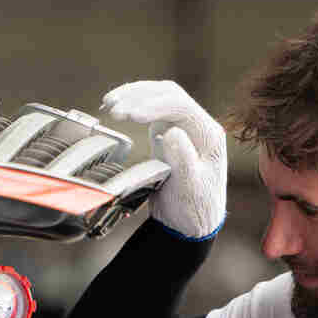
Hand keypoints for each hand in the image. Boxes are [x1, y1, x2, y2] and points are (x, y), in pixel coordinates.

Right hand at [100, 80, 228, 239]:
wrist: (189, 223)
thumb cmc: (194, 208)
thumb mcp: (190, 188)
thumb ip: (183, 160)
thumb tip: (172, 132)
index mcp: (208, 134)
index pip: (181, 106)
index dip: (155, 106)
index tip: (132, 116)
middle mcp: (196, 125)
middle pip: (167, 94)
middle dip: (139, 97)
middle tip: (114, 110)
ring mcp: (181, 126)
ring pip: (156, 97)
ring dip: (132, 96)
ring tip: (108, 104)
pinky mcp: (166, 133)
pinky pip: (149, 110)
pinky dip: (131, 105)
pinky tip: (115, 108)